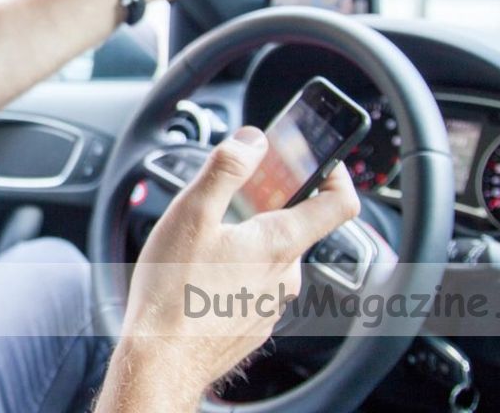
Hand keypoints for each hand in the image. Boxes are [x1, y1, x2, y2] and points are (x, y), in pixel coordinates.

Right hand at [118, 127, 359, 396]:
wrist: (160, 359)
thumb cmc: (172, 291)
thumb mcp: (191, 213)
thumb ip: (226, 169)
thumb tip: (253, 140)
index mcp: (279, 242)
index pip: (339, 202)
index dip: (336, 172)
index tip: (320, 159)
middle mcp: (286, 276)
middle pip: (295, 226)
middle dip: (266, 205)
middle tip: (228, 199)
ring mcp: (271, 304)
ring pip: (271, 258)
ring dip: (247, 241)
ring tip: (202, 242)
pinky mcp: (252, 324)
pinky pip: (255, 287)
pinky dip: (236, 272)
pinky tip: (200, 276)